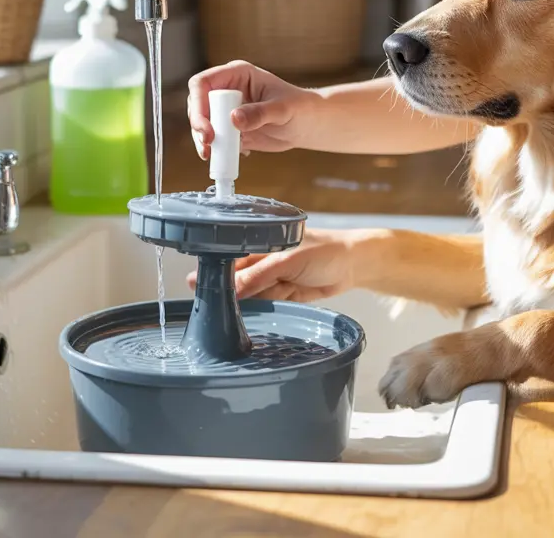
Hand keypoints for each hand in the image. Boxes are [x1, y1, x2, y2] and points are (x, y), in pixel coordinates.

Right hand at [186, 61, 320, 159]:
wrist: (306, 125)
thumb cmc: (300, 108)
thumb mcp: (282, 109)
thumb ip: (259, 113)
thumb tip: (234, 118)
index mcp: (237, 75)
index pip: (203, 83)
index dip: (198, 104)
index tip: (206, 128)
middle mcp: (227, 90)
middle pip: (197, 105)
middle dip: (199, 126)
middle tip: (208, 144)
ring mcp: (226, 110)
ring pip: (202, 124)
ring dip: (203, 141)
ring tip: (212, 156)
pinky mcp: (229, 129)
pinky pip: (214, 139)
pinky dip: (217, 150)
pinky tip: (235, 155)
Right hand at [186, 228, 369, 302]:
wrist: (356, 266)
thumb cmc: (327, 251)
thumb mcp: (288, 261)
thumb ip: (259, 275)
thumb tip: (232, 289)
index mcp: (264, 239)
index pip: (233, 253)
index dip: (215, 266)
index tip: (197, 281)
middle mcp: (267, 257)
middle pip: (239, 275)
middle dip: (226, 288)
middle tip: (205, 301)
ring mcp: (276, 275)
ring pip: (252, 291)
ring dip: (244, 301)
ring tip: (224, 312)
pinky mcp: (286, 292)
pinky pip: (268, 301)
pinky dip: (262, 307)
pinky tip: (248, 313)